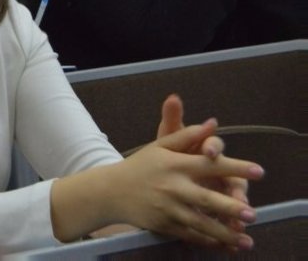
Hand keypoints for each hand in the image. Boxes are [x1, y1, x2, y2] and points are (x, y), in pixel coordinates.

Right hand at [115, 121, 262, 249]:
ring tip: (246, 241)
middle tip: (252, 214)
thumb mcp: (160, 145)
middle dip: (230, 207)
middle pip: (206, 198)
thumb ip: (187, 135)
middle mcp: (173, 187)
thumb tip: (214, 123)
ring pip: (201, 223)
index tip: (259, 171)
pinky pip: (191, 235)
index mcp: (175, 164)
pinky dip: (209, 241)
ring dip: (225, 233)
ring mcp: (168, 208)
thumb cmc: (141, 165)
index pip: (209, 164)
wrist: (111, 191)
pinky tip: (225, 245)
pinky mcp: (164, 225)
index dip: (235, 167)